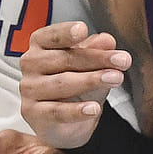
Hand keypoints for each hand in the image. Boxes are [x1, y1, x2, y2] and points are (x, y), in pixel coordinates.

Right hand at [19, 21, 129, 150]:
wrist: (66, 124)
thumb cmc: (76, 85)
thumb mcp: (91, 66)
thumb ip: (97, 51)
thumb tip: (107, 40)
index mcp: (42, 43)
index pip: (53, 35)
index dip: (67, 32)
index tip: (83, 29)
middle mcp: (31, 63)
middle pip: (64, 58)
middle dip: (97, 59)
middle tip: (123, 60)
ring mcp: (29, 88)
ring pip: (62, 83)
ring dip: (91, 80)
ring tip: (115, 79)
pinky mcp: (32, 112)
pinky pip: (57, 111)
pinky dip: (77, 110)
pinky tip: (94, 108)